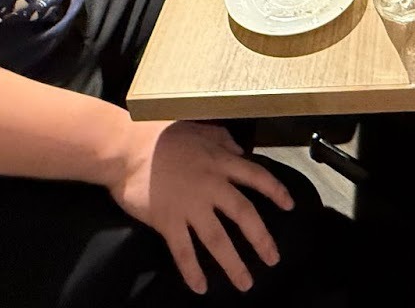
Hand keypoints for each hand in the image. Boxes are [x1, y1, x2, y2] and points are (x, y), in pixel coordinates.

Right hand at [110, 120, 292, 294]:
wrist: (125, 148)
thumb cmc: (159, 134)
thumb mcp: (197, 127)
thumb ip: (222, 138)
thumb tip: (241, 150)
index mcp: (220, 162)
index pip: (257, 177)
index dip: (276, 191)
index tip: (289, 206)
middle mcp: (211, 185)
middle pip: (244, 215)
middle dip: (261, 239)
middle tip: (273, 258)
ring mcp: (190, 206)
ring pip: (218, 240)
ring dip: (233, 264)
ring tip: (245, 283)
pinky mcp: (168, 221)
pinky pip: (184, 251)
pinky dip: (193, 271)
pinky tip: (201, 287)